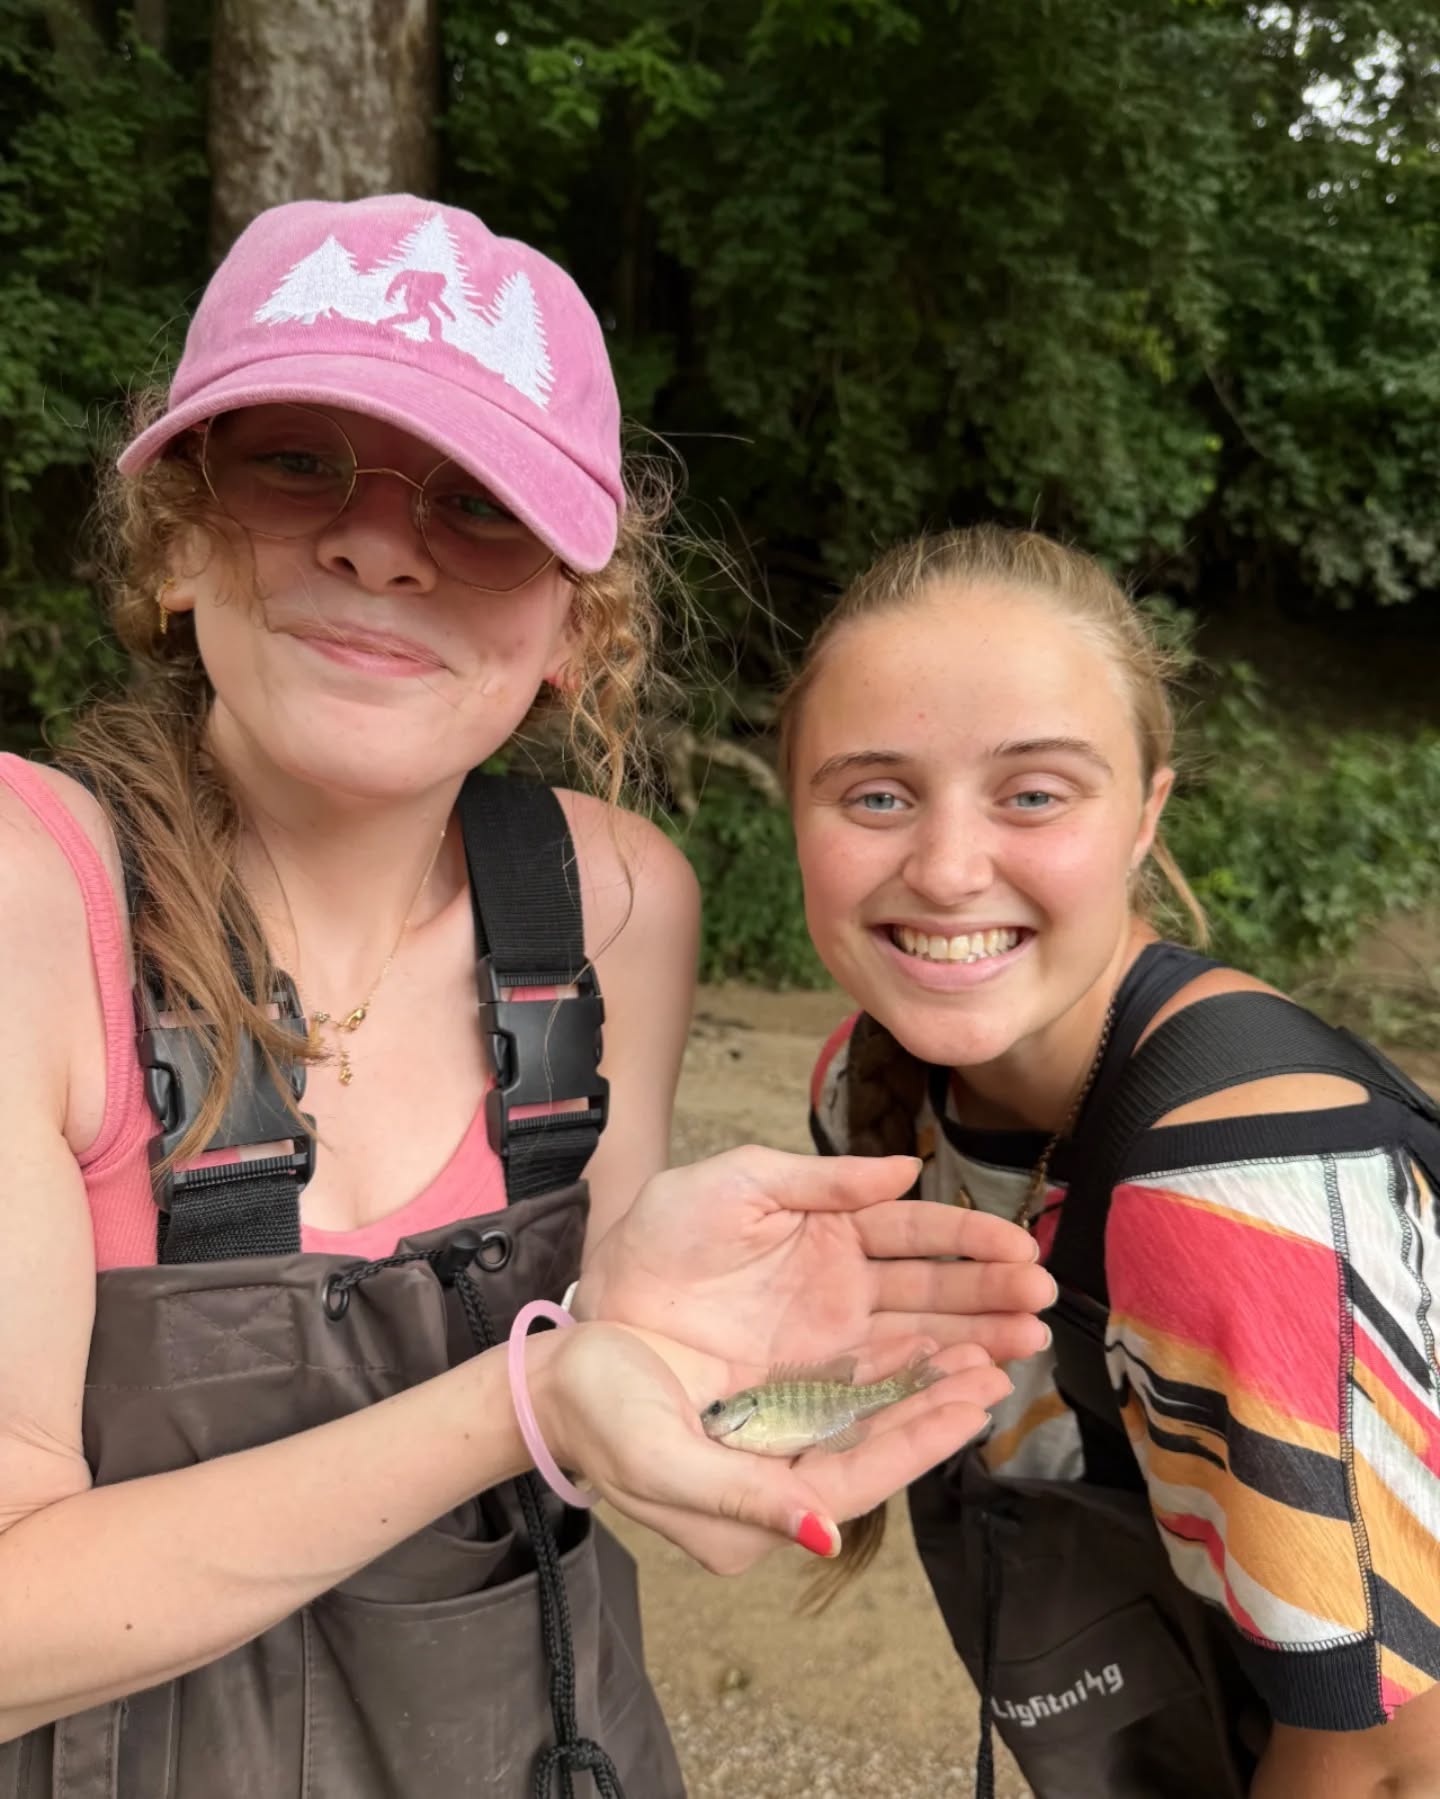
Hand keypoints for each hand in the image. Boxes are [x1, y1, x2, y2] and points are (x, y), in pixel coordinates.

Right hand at [536, 1319, 1012, 1574]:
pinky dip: (881, 1374)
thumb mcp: (660, 1462)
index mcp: (750, 1515)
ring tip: (977, 1353)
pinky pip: (838, 1398)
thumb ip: (746, 1500)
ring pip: (864, 1421)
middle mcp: (771, 1489)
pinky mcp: (763, 1415)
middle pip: (873, 1451)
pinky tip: (917, 1344)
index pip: (858, 1481)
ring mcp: (769, 1450)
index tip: (975, 1402)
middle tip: (998, 1368)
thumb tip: (824, 1538)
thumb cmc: (597, 1415)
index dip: (919, 1441)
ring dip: (919, 1388)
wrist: (550, 1385)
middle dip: (936, 1410)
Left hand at [577, 1145, 1053, 1369]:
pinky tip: (971, 1385)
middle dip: (991, 1293)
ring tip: (1025, 1346)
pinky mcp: (811, 1385)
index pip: (917, 1229)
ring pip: (920, 1339)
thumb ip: (820, 1180)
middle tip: (1043, 1302)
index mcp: (832, 1226)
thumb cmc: (664, 1231)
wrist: (607, 1302)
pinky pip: (879, 1386)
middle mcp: (844, 1284)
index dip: (970, 1236)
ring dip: (975, 1340)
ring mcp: (831, 1338)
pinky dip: (927, 1387)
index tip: (1020, 1246)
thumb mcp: (738, 1184)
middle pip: (933, 1289)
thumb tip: (906, 1166)